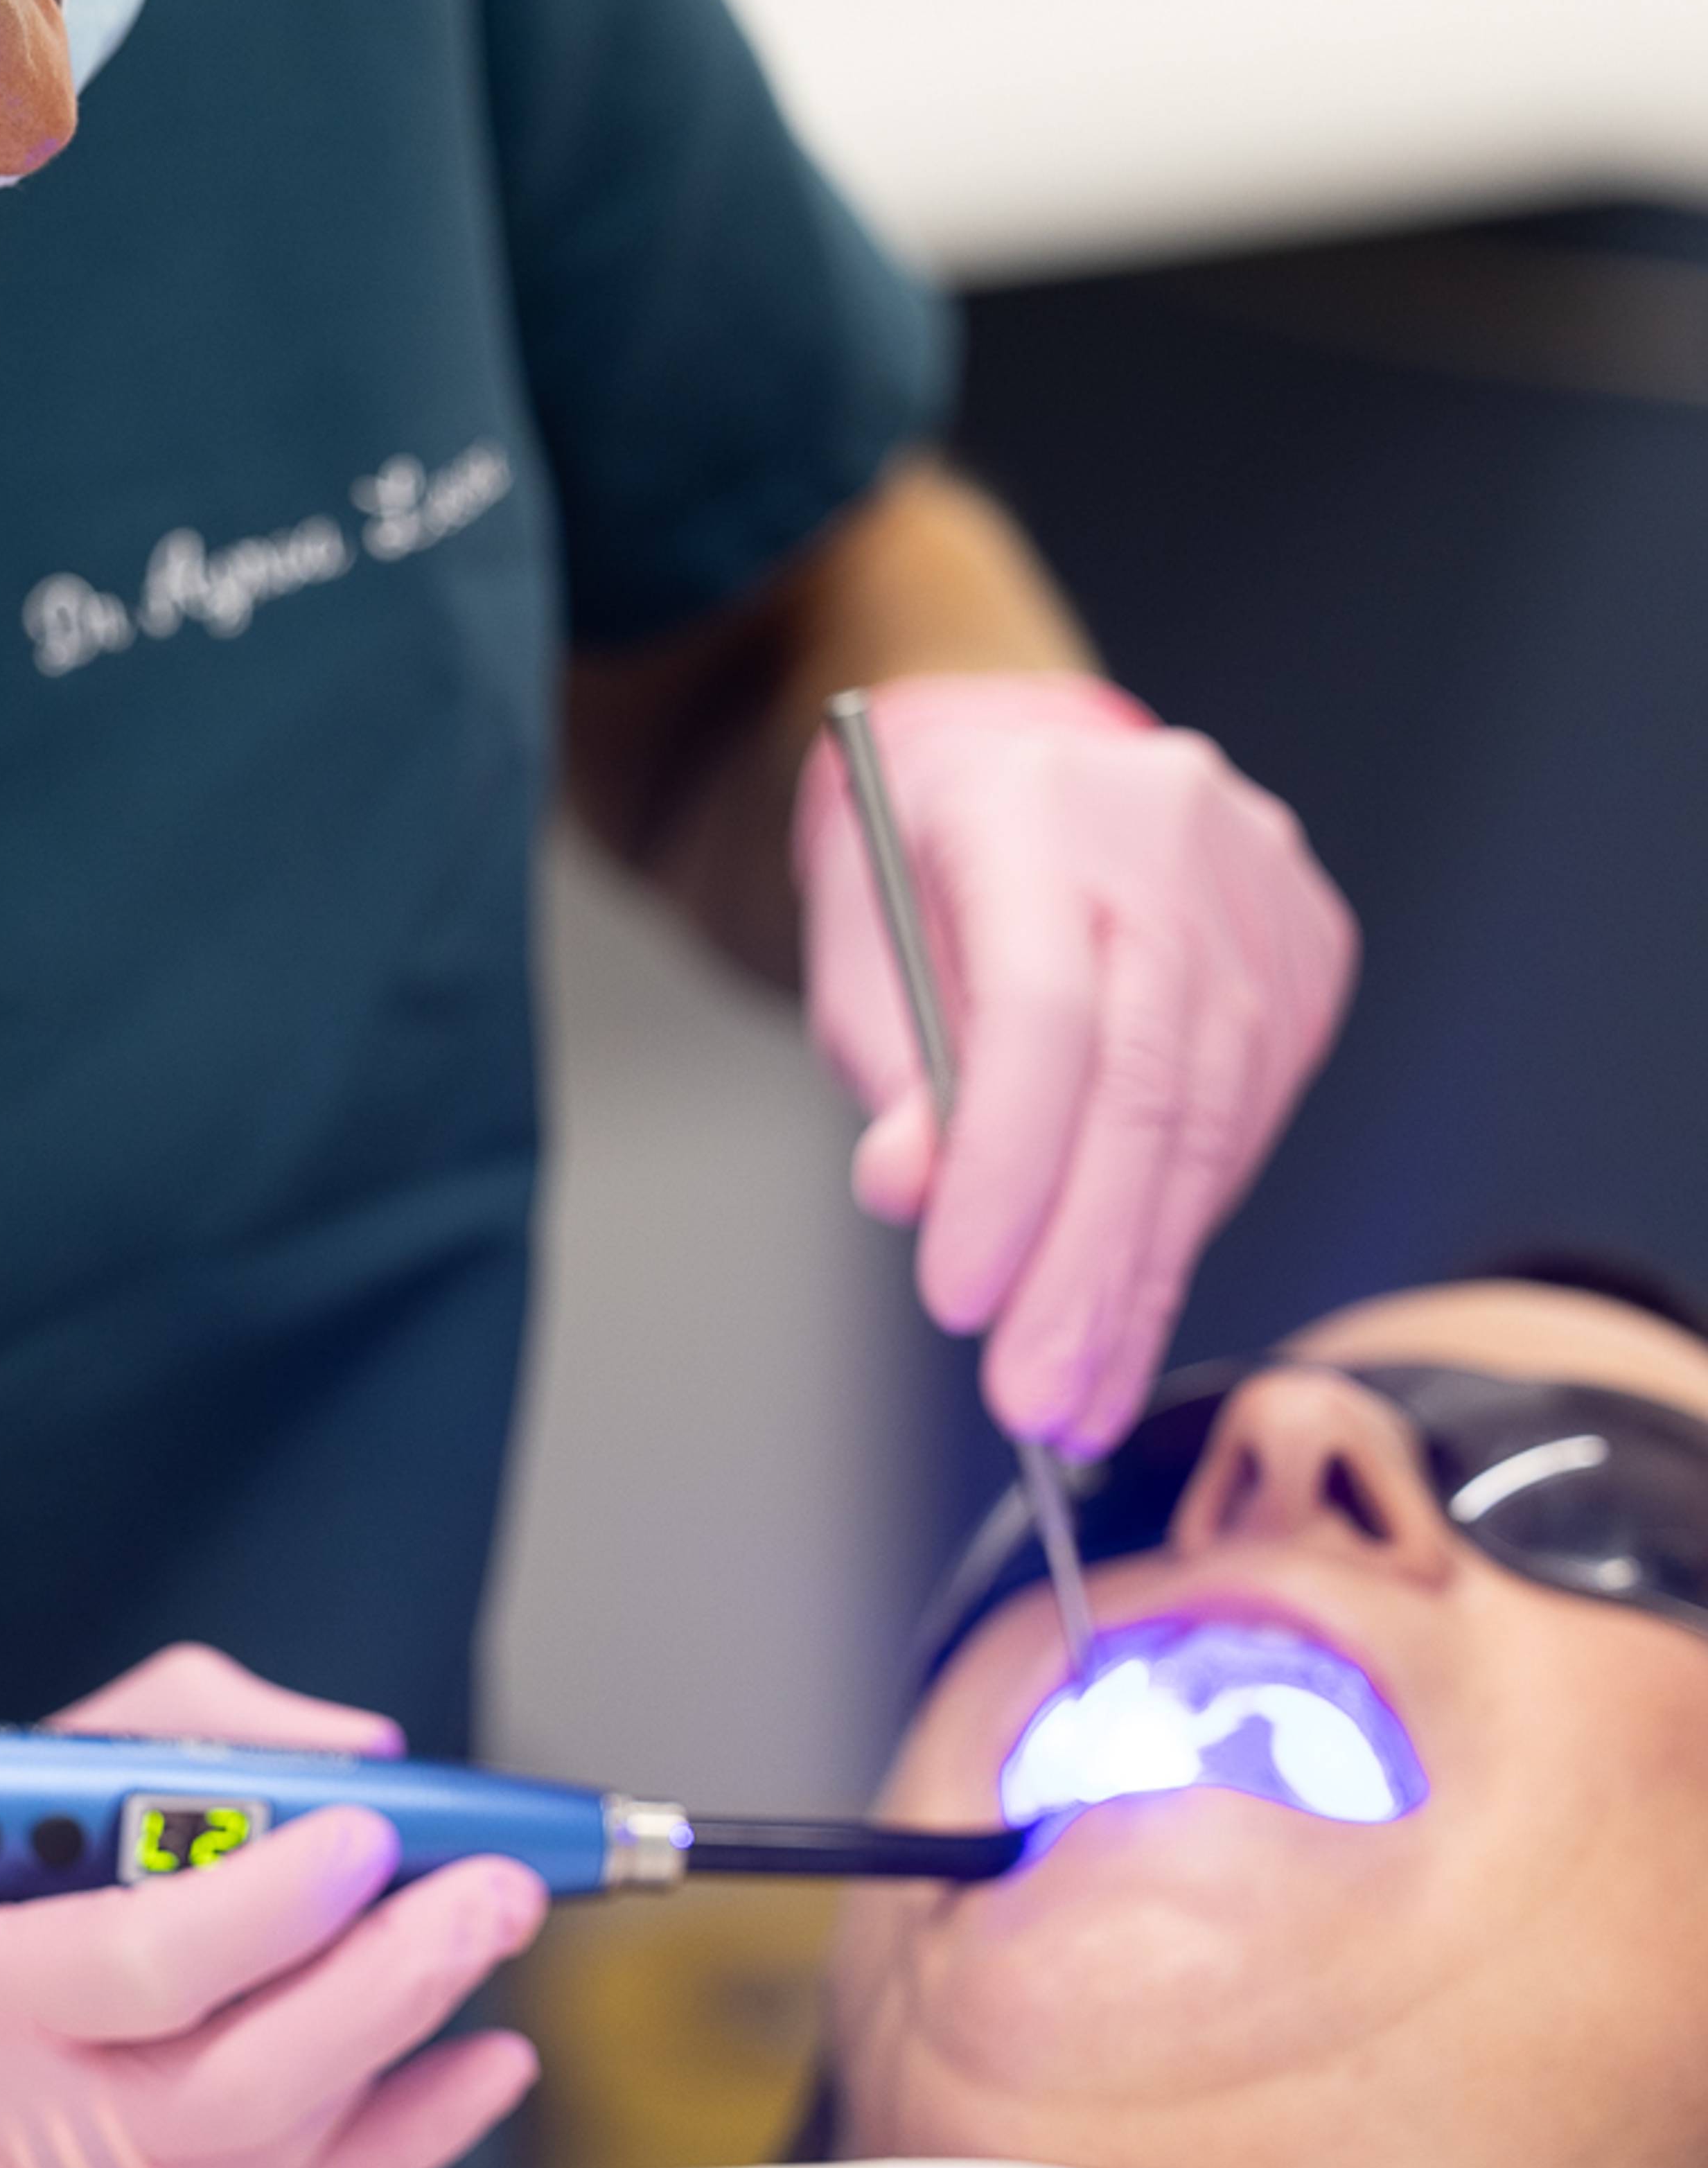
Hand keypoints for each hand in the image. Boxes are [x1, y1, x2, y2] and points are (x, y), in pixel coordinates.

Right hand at [0, 1644, 545, 2167]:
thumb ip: (146, 1742)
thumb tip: (346, 1752)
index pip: (126, 1968)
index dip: (264, 1900)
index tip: (365, 1820)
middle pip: (229, 2088)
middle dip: (382, 1981)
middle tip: (485, 1884)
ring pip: (267, 2167)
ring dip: (406, 2049)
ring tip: (491, 1935)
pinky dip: (396, 2143)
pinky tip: (474, 2065)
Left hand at [797, 673, 1356, 1453]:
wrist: (1016, 763)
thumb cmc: (922, 869)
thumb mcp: (858, 956)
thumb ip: (890, 1071)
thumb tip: (916, 1192)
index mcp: (1031, 813)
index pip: (1041, 1018)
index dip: (1008, 1175)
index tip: (963, 1305)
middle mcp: (1167, 839)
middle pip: (1145, 1087)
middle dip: (1087, 1272)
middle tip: (1040, 1404)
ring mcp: (1257, 892)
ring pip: (1213, 1119)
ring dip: (1143, 1277)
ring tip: (1084, 1392)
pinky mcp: (1309, 950)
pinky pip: (1251, 1114)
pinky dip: (1184, 1220)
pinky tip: (1134, 1297)